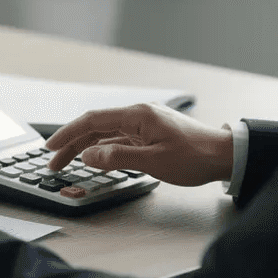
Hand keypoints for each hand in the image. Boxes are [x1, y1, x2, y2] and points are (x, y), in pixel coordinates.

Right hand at [44, 103, 234, 186]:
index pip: (92, 121)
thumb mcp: (153, 161)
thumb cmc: (195, 157)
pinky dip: (104, 149)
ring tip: (69, 162)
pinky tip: (97, 158)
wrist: (226, 156)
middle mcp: (139, 115)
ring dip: (86, 147)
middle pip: (96, 127)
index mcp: (137, 115)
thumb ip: (118, 157)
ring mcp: (146, 124)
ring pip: (107, 134)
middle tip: (54, 161)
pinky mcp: (152, 134)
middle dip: (72, 143)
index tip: (51, 147)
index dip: (68, 134)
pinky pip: (120, 139)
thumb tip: (89, 155)